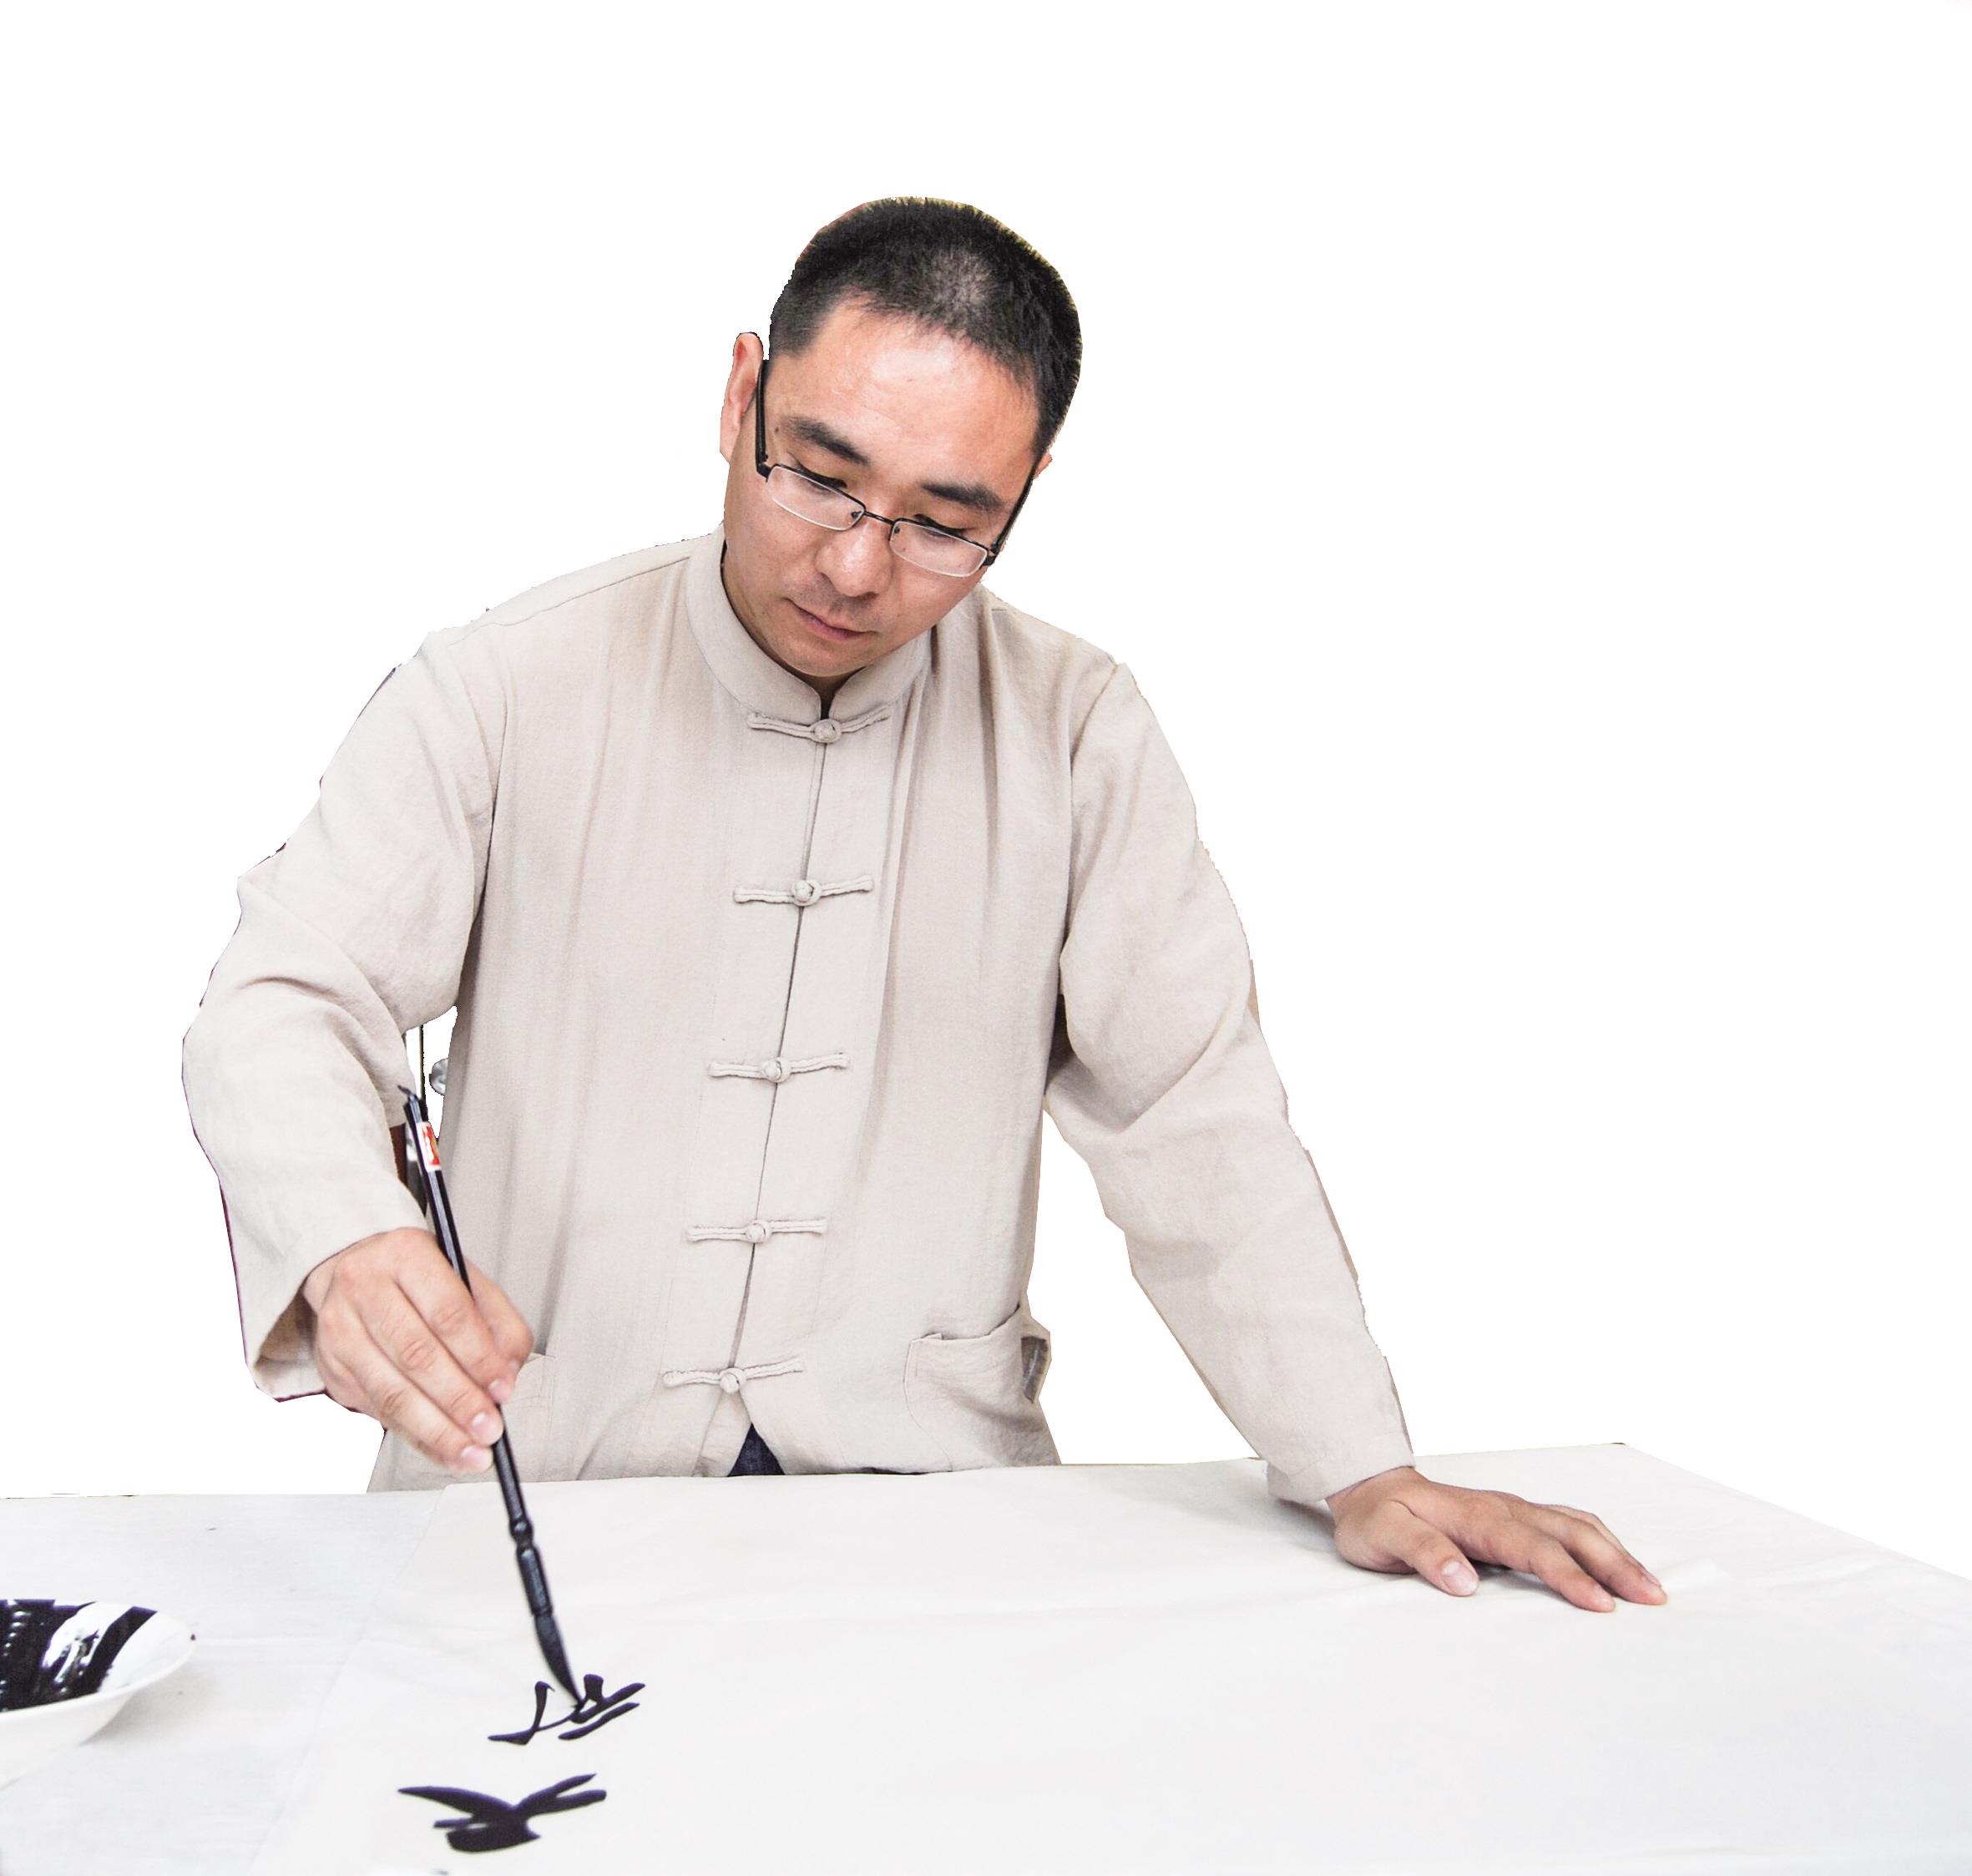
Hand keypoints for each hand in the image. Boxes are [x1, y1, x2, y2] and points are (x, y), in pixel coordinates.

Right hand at [300, 1227, 534, 1475]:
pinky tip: (444, 1450)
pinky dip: (416, 1437)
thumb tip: (508, 1371)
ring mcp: (342, 1330)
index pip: (447, 1312)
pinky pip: (378, 1411)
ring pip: (391, 1391)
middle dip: (458, 1400)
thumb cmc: (417, 1278)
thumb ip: (499, 1322)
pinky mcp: (332, 1367)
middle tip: (489, 1428)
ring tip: (471, 1451)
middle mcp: (365, 1289)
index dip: (478, 1356)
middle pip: (416, 1355)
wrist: (354, 1268)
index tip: (502, 1389)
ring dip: (436, 1430)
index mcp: (406, 1256)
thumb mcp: (467, 1281)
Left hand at [1324, 1465, 1666, 1611]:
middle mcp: (1504, 1508)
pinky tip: (1619, 1561)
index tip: (1602, 1605)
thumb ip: (1422, 1553)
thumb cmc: (1377, 1518)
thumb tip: (1463, 1580)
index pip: (1533, 1548)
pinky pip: (1567, 1523)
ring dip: (1616, 1552)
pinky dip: (1601, 1541)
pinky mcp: (1515, 1517)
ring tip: (1651, 1586)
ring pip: (1577, 1525)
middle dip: (1615, 1564)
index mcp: (1477, 1517)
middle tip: (1653, 1599)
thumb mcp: (1383, 1535)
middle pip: (1571, 1533)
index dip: (1569, 1576)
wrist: (1369, 1486)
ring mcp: (1513, 1509)